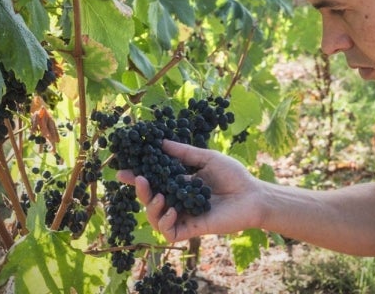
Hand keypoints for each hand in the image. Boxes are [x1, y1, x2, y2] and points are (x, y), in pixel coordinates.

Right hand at [116, 139, 261, 241]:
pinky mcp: (192, 229)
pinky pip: (169, 232)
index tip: (122, 170)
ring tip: (159, 196)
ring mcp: (184, 215)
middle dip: (140, 191)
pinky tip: (172, 211)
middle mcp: (178, 200)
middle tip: (139, 179)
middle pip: (150, 199)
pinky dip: (165, 222)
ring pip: (155, 218)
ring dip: (151, 207)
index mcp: (180, 183)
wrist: (252, 195)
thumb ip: (183, 153)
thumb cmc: (233, 175)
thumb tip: (161, 141)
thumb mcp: (206, 158)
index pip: (154, 180)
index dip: (137, 176)